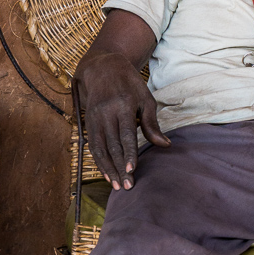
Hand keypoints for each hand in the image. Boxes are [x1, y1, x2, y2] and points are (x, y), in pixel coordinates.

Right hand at [79, 51, 169, 189]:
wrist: (103, 67)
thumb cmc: (130, 84)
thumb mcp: (145, 98)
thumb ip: (152, 124)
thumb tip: (165, 145)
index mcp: (122, 105)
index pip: (126, 135)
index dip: (129, 154)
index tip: (132, 171)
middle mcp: (105, 112)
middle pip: (113, 145)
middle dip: (120, 168)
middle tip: (128, 187)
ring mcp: (94, 117)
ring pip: (100, 148)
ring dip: (108, 169)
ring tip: (117, 186)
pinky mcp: (88, 122)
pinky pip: (93, 145)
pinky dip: (99, 161)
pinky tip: (107, 174)